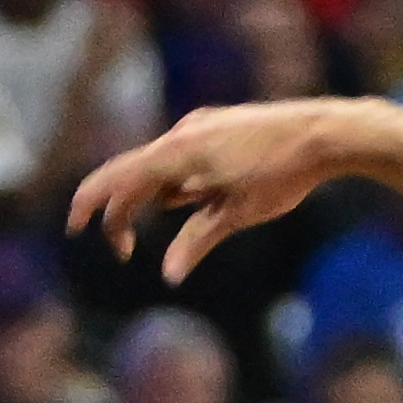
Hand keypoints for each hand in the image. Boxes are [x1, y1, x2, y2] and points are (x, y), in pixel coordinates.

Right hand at [70, 102, 352, 283]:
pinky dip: (183, 184)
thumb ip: (197, 241)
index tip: (78, 233)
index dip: (92, 207)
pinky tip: (207, 196)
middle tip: (121, 248)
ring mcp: (199, 126)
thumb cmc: (282, 175)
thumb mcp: (237, 214)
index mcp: (177, 153)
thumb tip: (168, 275)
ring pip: (161, 167)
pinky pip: (184, 158)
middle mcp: (181, 133)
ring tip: (211, 213)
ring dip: (162, 199)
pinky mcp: (217, 127)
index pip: (117, 180)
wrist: (324, 132)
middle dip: (118, 210)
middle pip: (131, 173)